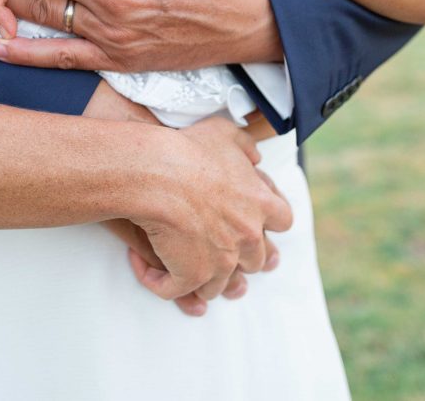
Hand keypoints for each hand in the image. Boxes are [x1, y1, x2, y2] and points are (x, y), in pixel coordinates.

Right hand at [131, 117, 292, 304]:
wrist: (157, 171)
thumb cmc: (187, 149)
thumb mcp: (223, 133)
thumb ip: (246, 144)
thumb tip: (256, 157)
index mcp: (261, 203)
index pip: (282, 222)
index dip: (268, 225)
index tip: (256, 226)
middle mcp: (248, 236)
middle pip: (255, 260)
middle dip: (239, 259)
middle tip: (219, 254)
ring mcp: (222, 260)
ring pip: (218, 284)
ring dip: (201, 279)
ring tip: (177, 267)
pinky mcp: (192, 275)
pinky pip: (175, 290)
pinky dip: (158, 282)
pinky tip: (142, 267)